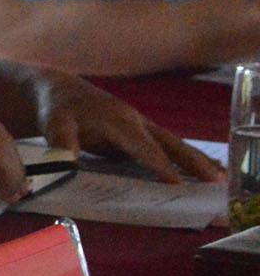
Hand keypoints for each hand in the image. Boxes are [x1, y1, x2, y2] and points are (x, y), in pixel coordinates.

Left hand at [27, 71, 224, 183]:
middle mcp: (135, 122)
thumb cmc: (57, 110)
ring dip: (196, 161)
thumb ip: (61, 142)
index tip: (178, 184)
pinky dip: (184, 159)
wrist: (58, 92)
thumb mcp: (54, 124)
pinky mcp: (138, 134)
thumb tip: (67, 163)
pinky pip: (165, 148)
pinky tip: (200, 173)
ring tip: (220, 179)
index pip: (143, 147)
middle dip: (193, 162)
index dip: (159, 165)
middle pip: (169, 144)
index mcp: (118, 120)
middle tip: (218, 180)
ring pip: (172, 145)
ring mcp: (139, 127)